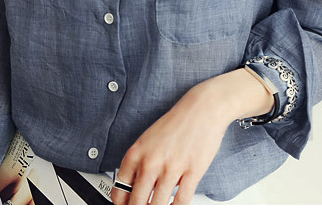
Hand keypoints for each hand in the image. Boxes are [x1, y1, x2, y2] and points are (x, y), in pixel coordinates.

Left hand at [111, 68, 273, 204]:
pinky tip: (174, 210)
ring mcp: (171, 168)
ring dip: (156, 213)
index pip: (119, 190)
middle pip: (137, 203)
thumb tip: (134, 190)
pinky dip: (176, 211)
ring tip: (157, 211)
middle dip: (137, 213)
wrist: (202, 109)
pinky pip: (181, 202)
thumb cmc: (176, 122)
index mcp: (136, 152)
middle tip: (140, 213)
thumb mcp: (148, 139)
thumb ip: (139, 163)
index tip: (124, 210)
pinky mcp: (192, 173)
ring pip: (157, 206)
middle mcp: (151, 162)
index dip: (120, 206)